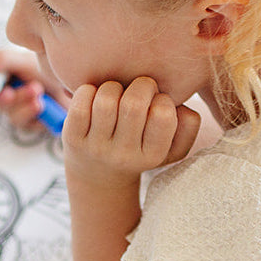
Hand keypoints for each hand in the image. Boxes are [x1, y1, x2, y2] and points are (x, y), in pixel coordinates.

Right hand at [0, 49, 66, 129]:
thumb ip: (2, 60)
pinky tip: (47, 107)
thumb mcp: (26, 60)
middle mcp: (5, 91)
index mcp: (0, 73)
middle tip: (33, 89)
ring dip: (26, 105)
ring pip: (11, 114)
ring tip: (42, 95)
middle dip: (13, 97)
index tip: (3, 88)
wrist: (77, 86)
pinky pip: (26, 124)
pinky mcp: (28, 121)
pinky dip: (36, 115)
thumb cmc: (49, 68)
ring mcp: (16, 108)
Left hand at [63, 77, 200, 190]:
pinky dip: (89, 89)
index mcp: (152, 155)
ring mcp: (95, 147)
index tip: (156, 103)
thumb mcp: (171, 147)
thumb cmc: (140, 148)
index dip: (162, 99)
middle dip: (140, 85)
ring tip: (116, 94)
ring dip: (113, 87)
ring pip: (106, 99)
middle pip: (134, 103)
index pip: (164, 115)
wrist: (97, 175)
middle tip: (137, 90)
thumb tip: (181, 105)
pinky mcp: (72, 138)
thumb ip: (188, 125)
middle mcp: (123, 155)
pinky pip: (82, 99)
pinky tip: (95, 97)